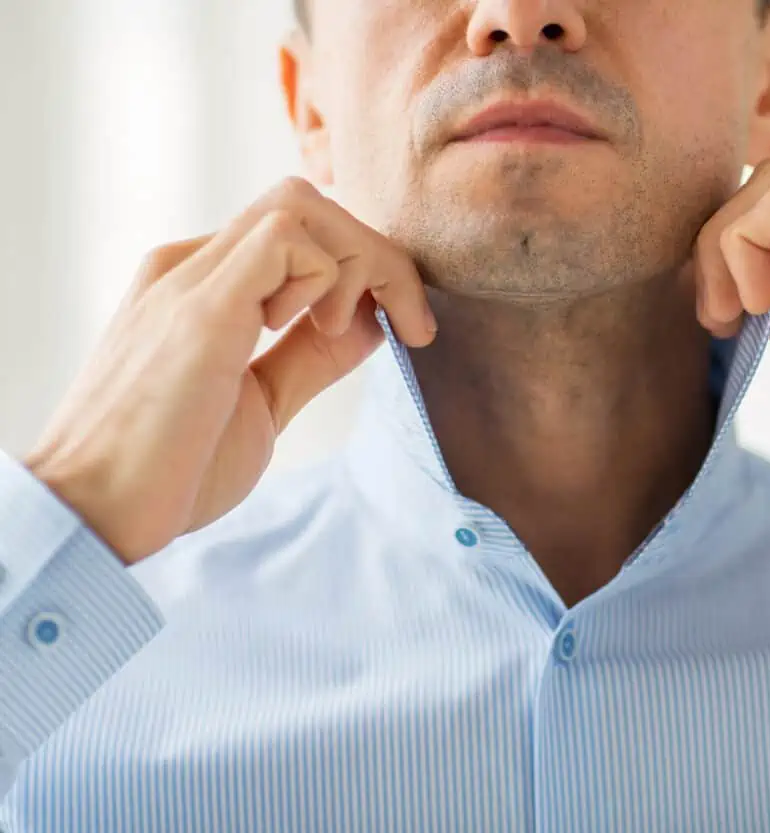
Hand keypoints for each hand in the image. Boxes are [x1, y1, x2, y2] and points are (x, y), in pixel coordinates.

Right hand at [22, 177, 435, 563]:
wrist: (94, 514)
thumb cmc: (170, 471)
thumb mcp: (262, 403)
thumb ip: (308, 358)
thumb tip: (369, 321)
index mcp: (201, 287)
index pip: (297, 233)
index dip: (363, 268)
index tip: (406, 329)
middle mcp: (191, 267)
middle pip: (306, 203)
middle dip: (378, 256)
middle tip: (412, 326)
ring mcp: (191, 278)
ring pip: (300, 203)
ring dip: (358, 262)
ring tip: (342, 336)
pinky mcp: (201, 305)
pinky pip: (285, 234)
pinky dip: (326, 276)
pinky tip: (315, 331)